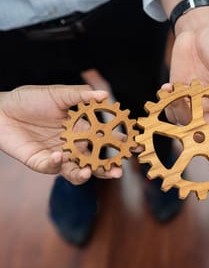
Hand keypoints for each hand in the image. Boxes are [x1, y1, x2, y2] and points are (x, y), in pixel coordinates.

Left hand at [0, 85, 123, 183]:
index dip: (122, 143)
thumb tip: (104, 95)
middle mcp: (74, 144)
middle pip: (96, 160)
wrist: (0, 110)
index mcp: (83, 128)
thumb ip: (81, 95)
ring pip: (78, 170)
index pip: (106, 138)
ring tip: (90, 172)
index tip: (136, 146)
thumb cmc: (30, 99)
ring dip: (86, 173)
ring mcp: (59, 155)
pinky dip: (58, 164)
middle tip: (118, 171)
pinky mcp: (42, 163)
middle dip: (108, 167)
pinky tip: (59, 156)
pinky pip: (53, 168)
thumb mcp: (58, 93)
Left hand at [161, 0, 208, 138]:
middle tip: (194, 132)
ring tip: (178, 102)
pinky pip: (171, 104)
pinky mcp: (178, 91)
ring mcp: (194, 99)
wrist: (198, 30)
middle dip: (201, 134)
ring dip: (181, 115)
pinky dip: (166, 100)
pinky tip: (167, 88)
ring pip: (188, 119)